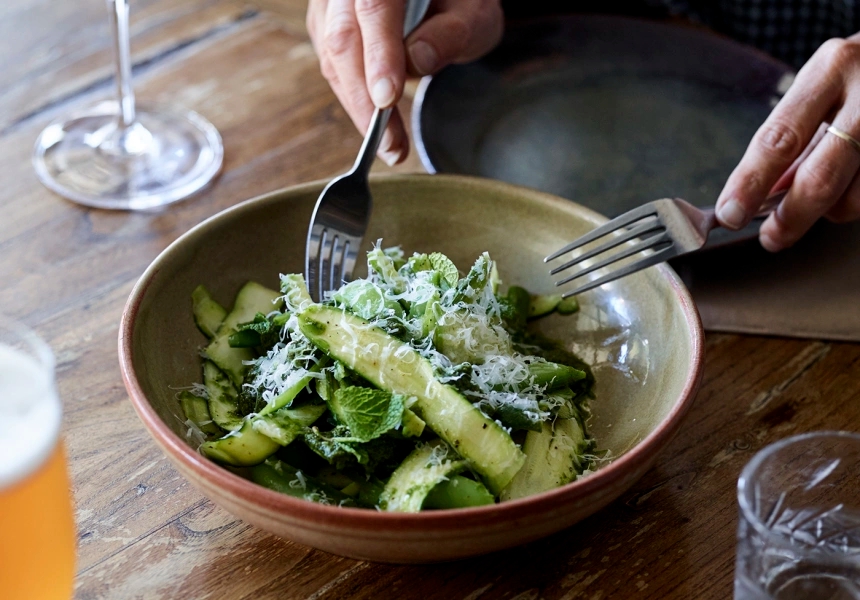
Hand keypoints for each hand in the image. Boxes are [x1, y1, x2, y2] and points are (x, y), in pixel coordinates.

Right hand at [306, 0, 503, 164]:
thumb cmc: (461, 1)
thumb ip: (450, 33)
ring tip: (391, 146)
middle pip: (343, 38)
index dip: (378, 55)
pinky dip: (355, 99)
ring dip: (359, 107)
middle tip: (390, 144)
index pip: (375, 7)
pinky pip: (333, 66)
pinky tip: (378, 124)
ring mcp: (333, 3)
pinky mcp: (327, 26)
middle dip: (365, 99)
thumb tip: (417, 60)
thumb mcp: (474, 13)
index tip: (386, 100)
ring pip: (332, 57)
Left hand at [715, 35, 859, 250]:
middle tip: (770, 237)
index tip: (730, 214)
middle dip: (789, 217)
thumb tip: (761, 197)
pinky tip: (848, 185)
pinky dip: (851, 203)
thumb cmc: (859, 76)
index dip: (750, 183)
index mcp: (830, 71)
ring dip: (828, 212)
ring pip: (852, 198)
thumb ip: (792, 139)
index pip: (779, 138)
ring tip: (819, 198)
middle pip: (819, 177)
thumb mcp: (821, 89)